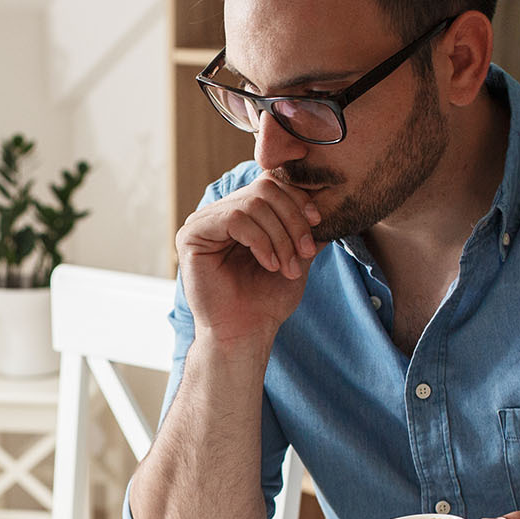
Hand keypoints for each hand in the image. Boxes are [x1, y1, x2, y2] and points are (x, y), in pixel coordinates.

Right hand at [173, 175, 321, 345]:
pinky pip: (235, 218)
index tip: (318, 224)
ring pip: (252, 203)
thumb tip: (329, 207)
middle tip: (305, 252)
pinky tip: (269, 264)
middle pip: (265, 188)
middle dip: (293, 220)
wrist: (245, 333)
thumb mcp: (297, 258)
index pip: (272, 184)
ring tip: (287, 267)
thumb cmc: (266, 301)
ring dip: (279, 236)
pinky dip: (260, 241)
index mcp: (241, 214)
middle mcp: (220, 213)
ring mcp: (203, 221)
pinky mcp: (191, 235)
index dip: (298, 200)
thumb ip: (306, 231)